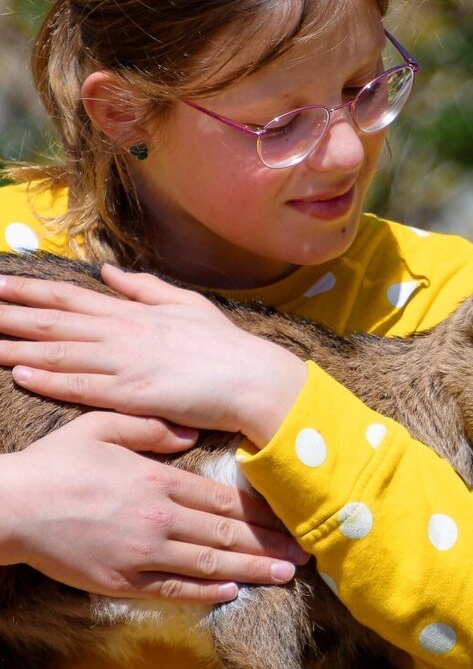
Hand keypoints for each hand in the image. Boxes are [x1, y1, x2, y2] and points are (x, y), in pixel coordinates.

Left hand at [0, 265, 306, 446]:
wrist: (253, 378)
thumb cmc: (224, 346)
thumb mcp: (186, 305)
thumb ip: (144, 288)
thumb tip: (108, 272)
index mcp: (133, 313)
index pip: (70, 297)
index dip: (30, 289)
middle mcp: (122, 334)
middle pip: (54, 321)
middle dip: (11, 313)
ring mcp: (125, 364)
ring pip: (60, 352)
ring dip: (18, 346)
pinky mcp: (132, 395)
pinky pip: (83, 387)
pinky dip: (50, 380)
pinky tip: (21, 374)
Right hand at [0, 411, 307, 601]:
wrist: (10, 507)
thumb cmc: (57, 464)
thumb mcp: (105, 427)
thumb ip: (152, 427)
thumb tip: (191, 432)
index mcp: (159, 480)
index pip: (224, 497)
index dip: (262, 509)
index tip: (291, 514)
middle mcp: (159, 519)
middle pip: (227, 532)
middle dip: (271, 542)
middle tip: (306, 549)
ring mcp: (141, 553)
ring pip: (209, 562)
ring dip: (252, 568)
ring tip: (286, 572)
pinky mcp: (120, 581)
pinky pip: (172, 589)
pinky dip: (206, 590)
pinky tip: (232, 591)